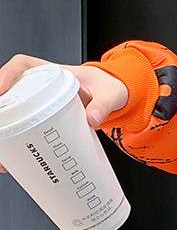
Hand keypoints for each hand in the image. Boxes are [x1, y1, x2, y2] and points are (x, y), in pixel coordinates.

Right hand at [0, 54, 128, 172]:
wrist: (113, 97)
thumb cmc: (108, 88)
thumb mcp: (109, 95)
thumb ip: (103, 105)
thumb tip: (92, 119)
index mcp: (53, 72)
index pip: (22, 65)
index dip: (6, 75)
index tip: (0, 91)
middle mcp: (40, 86)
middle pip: (9, 94)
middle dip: (0, 114)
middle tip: (0, 133)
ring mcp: (38, 103)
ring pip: (11, 114)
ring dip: (3, 135)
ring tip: (3, 158)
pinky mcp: (42, 119)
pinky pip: (22, 130)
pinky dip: (15, 146)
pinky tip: (11, 163)